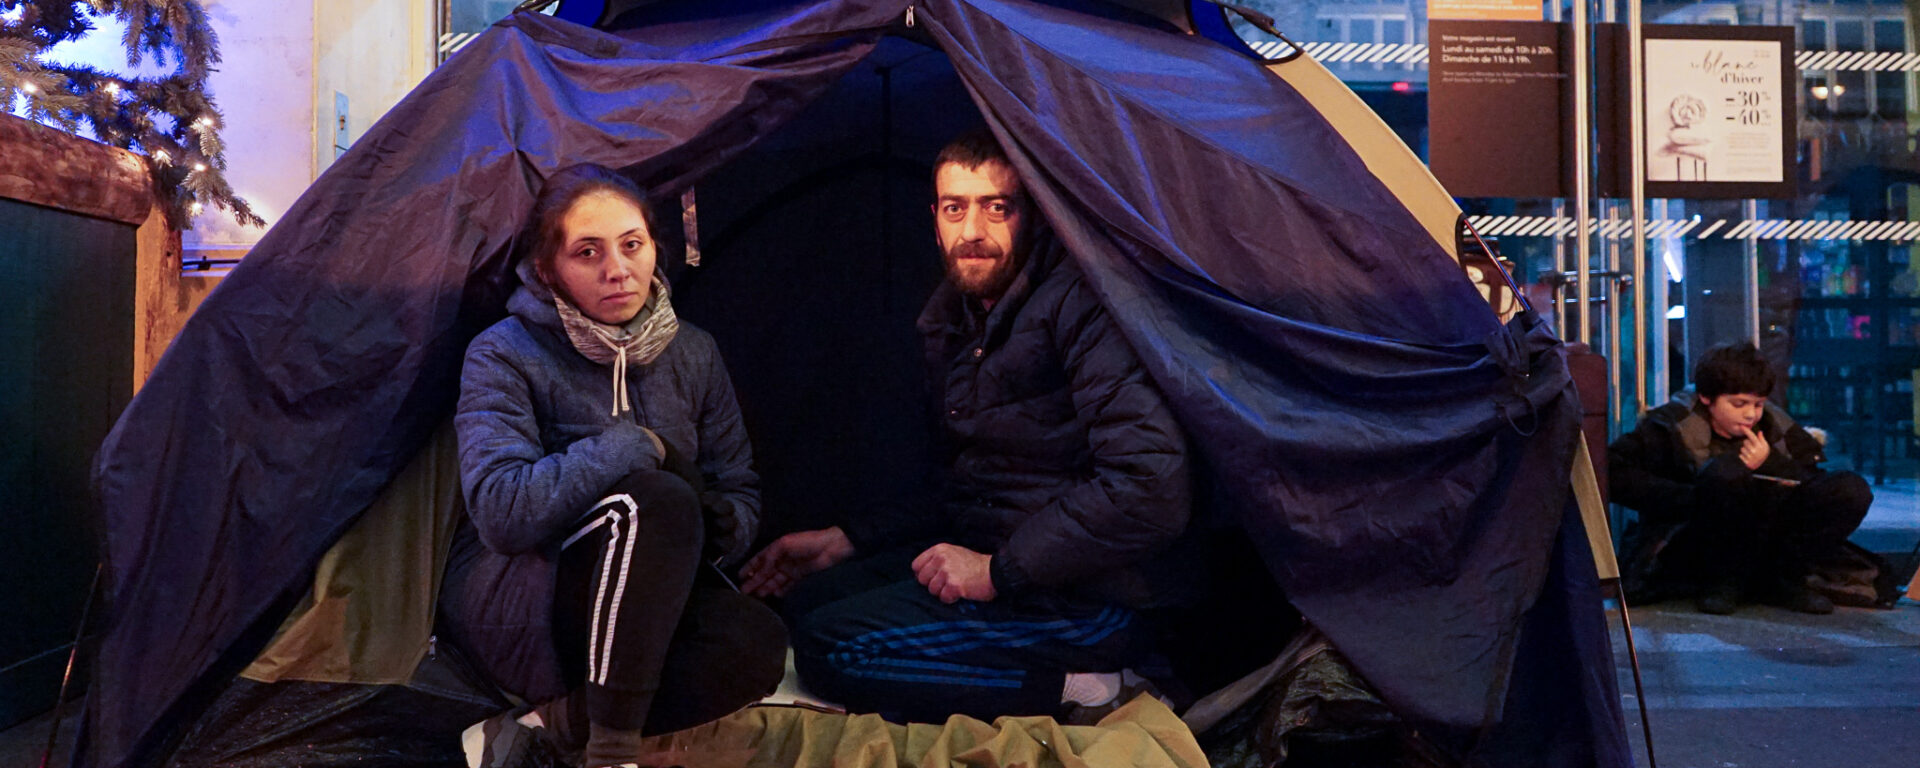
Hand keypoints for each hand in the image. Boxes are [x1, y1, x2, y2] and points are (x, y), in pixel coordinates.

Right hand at [739, 527, 853, 596]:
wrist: (831, 548)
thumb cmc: (807, 542)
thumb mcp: (784, 545)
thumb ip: (770, 557)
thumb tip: (760, 569)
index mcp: (777, 549)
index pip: (759, 559)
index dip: (749, 567)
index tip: (739, 576)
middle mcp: (782, 559)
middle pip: (765, 572)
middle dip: (754, 581)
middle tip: (744, 591)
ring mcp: (791, 568)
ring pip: (775, 580)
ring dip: (766, 587)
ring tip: (756, 596)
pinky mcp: (801, 577)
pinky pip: (788, 585)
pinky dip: (781, 590)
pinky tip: (775, 595)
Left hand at [912, 544, 996, 603]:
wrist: (995, 571)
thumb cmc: (976, 565)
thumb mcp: (954, 553)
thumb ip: (937, 560)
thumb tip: (920, 574)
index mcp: (939, 549)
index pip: (916, 565)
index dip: (923, 575)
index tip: (933, 578)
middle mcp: (941, 558)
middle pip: (922, 579)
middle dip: (933, 585)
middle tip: (948, 584)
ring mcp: (947, 571)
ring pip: (932, 590)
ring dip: (943, 592)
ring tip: (956, 587)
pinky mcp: (954, 585)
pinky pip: (943, 598)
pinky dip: (951, 599)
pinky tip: (961, 593)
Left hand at [1738, 427, 1769, 470]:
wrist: (1761, 467)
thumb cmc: (1763, 455)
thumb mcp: (1765, 447)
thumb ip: (1762, 439)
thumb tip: (1760, 432)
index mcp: (1760, 446)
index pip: (1752, 437)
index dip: (1747, 431)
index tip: (1742, 426)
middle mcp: (1755, 451)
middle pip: (1745, 441)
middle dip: (1747, 443)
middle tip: (1752, 448)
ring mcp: (1750, 457)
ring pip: (1742, 448)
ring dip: (1745, 450)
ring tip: (1750, 453)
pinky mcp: (1745, 461)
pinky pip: (1740, 454)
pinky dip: (1743, 455)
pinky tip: (1747, 458)